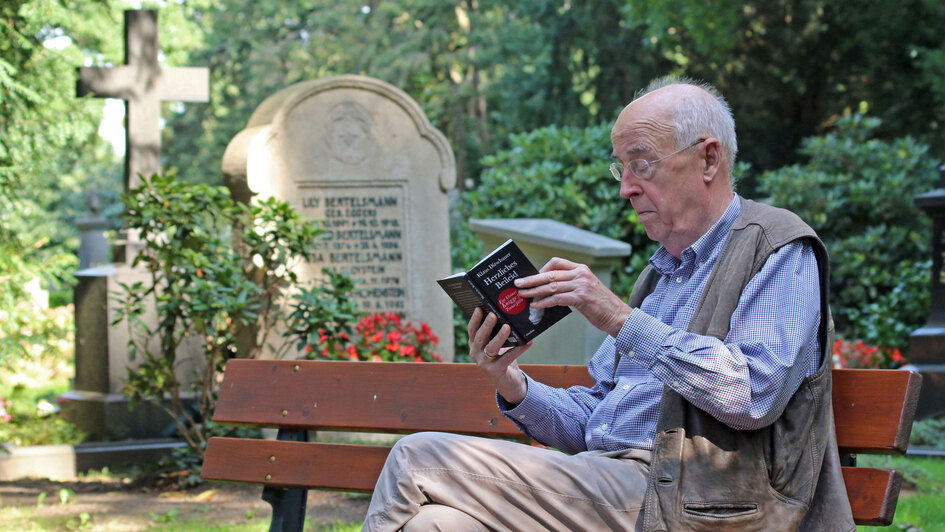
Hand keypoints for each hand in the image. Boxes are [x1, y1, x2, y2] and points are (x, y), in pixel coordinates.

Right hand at [468, 307, 530, 403]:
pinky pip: (508, 357)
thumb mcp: (497, 346)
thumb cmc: (502, 359)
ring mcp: (485, 364)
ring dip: (499, 337)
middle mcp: (476, 354)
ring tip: (507, 327)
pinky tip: (528, 342)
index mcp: (475, 346)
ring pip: (491, 348)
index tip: (479, 308)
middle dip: (486, 325)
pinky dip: (519, 349)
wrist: (508, 384)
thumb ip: (496, 334)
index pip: (472, 330)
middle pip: (480, 338)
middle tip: (493, 315)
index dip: (474, 319)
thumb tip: (506, 314)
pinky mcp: (496, 371)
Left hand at [514, 257, 631, 337]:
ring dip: (534, 291)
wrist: (618, 316)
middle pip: (550, 273)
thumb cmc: (600, 305)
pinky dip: (544, 302)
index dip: (541, 268)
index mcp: (581, 269)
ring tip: (523, 295)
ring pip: (551, 286)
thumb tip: (547, 289)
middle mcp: (581, 274)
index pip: (557, 262)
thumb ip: (569, 285)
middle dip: (531, 279)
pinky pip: (557, 298)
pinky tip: (536, 305)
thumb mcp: (586, 289)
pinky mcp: (581, 297)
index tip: (531, 276)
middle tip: (518, 283)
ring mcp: (581, 285)